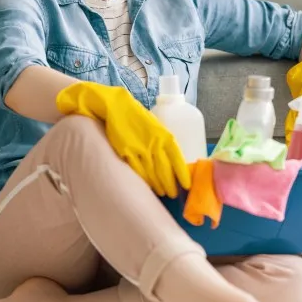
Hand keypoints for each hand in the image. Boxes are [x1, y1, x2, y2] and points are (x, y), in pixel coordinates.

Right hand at [55, 82, 190, 197]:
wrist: (116, 106)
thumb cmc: (137, 115)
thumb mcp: (156, 125)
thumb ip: (163, 141)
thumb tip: (169, 158)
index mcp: (165, 136)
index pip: (178, 159)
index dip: (182, 175)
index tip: (186, 185)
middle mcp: (154, 144)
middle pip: (165, 171)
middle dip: (171, 185)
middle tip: (173, 194)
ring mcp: (140, 150)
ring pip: (152, 174)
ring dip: (158, 186)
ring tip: (162, 193)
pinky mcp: (126, 152)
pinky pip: (138, 171)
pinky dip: (144, 181)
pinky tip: (147, 187)